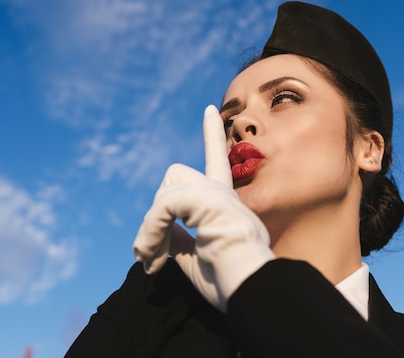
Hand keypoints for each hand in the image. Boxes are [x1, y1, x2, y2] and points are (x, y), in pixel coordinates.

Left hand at [133, 105, 274, 311]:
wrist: (254, 293)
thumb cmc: (230, 283)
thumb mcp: (197, 258)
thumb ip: (180, 240)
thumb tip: (163, 232)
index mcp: (225, 205)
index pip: (216, 160)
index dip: (212, 135)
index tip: (210, 110)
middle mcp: (224, 193)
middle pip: (174, 174)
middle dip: (156, 215)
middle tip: (153, 256)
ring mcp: (218, 194)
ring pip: (165, 191)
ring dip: (150, 229)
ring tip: (153, 262)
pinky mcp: (210, 199)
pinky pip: (162, 208)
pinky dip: (151, 233)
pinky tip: (155, 261)